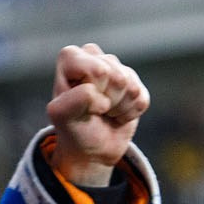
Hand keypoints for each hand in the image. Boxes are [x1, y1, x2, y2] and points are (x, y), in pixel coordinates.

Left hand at [46, 44, 149, 186]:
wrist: (90, 147)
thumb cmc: (73, 128)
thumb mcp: (62, 116)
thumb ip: (75, 100)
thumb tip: (101, 95)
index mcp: (71, 57)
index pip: (99, 70)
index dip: (93, 91)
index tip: (80, 101)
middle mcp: (94, 56)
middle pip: (117, 77)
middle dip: (107, 100)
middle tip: (93, 109)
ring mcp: (116, 67)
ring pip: (131, 87)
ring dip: (118, 108)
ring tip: (103, 111)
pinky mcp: (134, 82)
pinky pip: (141, 99)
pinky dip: (129, 113)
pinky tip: (116, 113)